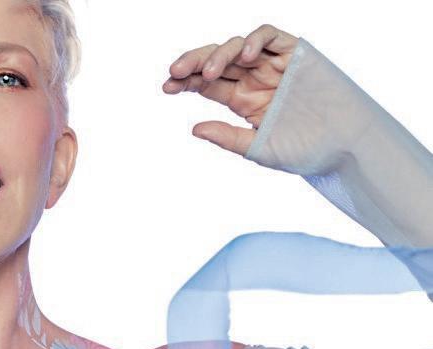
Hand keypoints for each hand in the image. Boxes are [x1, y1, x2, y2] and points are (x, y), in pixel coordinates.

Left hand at [162, 24, 299, 155]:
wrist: (342, 145)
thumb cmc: (302, 151)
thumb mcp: (258, 148)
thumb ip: (228, 137)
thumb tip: (194, 128)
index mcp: (241, 99)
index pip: (207, 83)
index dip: (185, 81)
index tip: (166, 87)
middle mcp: (254, 78)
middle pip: (217, 61)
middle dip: (194, 63)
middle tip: (174, 72)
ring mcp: (273, 64)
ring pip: (238, 46)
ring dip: (219, 55)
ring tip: (207, 74)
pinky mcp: (295, 53)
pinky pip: (270, 37)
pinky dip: (255, 41)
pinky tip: (243, 57)